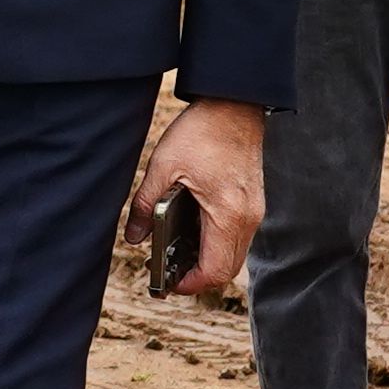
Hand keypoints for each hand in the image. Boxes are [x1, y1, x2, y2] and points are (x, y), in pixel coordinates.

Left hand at [131, 98, 266, 304]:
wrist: (234, 103)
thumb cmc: (201, 132)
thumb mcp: (162, 167)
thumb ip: (146, 206)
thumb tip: (133, 237)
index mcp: (227, 213)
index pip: (215, 270)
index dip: (190, 284)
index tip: (168, 283)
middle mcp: (248, 218)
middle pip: (227, 269)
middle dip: (198, 277)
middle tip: (169, 272)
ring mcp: (254, 210)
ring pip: (234, 254)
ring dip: (208, 261)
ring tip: (177, 253)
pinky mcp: (253, 202)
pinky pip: (237, 236)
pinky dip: (217, 243)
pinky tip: (193, 232)